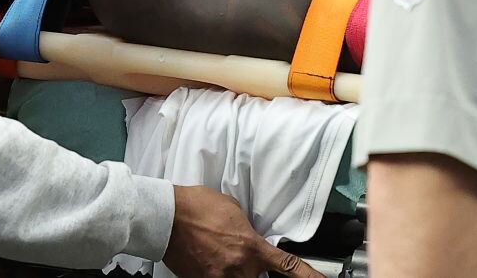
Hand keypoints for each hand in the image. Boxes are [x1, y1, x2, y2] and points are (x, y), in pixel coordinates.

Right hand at [162, 185, 323, 277]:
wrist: (168, 216)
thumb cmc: (198, 207)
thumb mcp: (234, 211)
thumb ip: (248, 229)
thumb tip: (251, 239)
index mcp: (251, 247)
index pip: (289, 267)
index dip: (309, 277)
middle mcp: (239, 269)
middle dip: (254, 270)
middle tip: (235, 251)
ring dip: (235, 270)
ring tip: (219, 253)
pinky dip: (216, 272)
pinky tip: (206, 257)